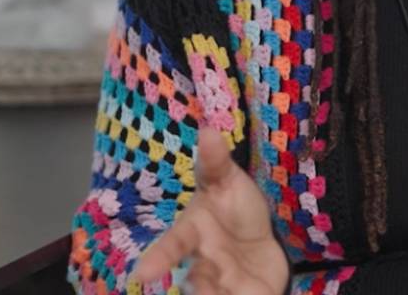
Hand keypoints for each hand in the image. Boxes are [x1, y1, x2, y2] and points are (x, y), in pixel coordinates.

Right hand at [129, 127, 288, 294]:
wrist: (266, 241)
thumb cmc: (236, 210)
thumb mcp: (228, 182)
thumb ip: (216, 163)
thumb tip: (208, 130)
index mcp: (192, 233)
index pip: (174, 244)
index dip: (158, 259)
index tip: (141, 275)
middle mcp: (202, 261)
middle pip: (195, 280)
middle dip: (197, 289)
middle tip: (196, 289)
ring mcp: (221, 283)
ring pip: (213, 294)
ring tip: (222, 292)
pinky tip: (247, 294)